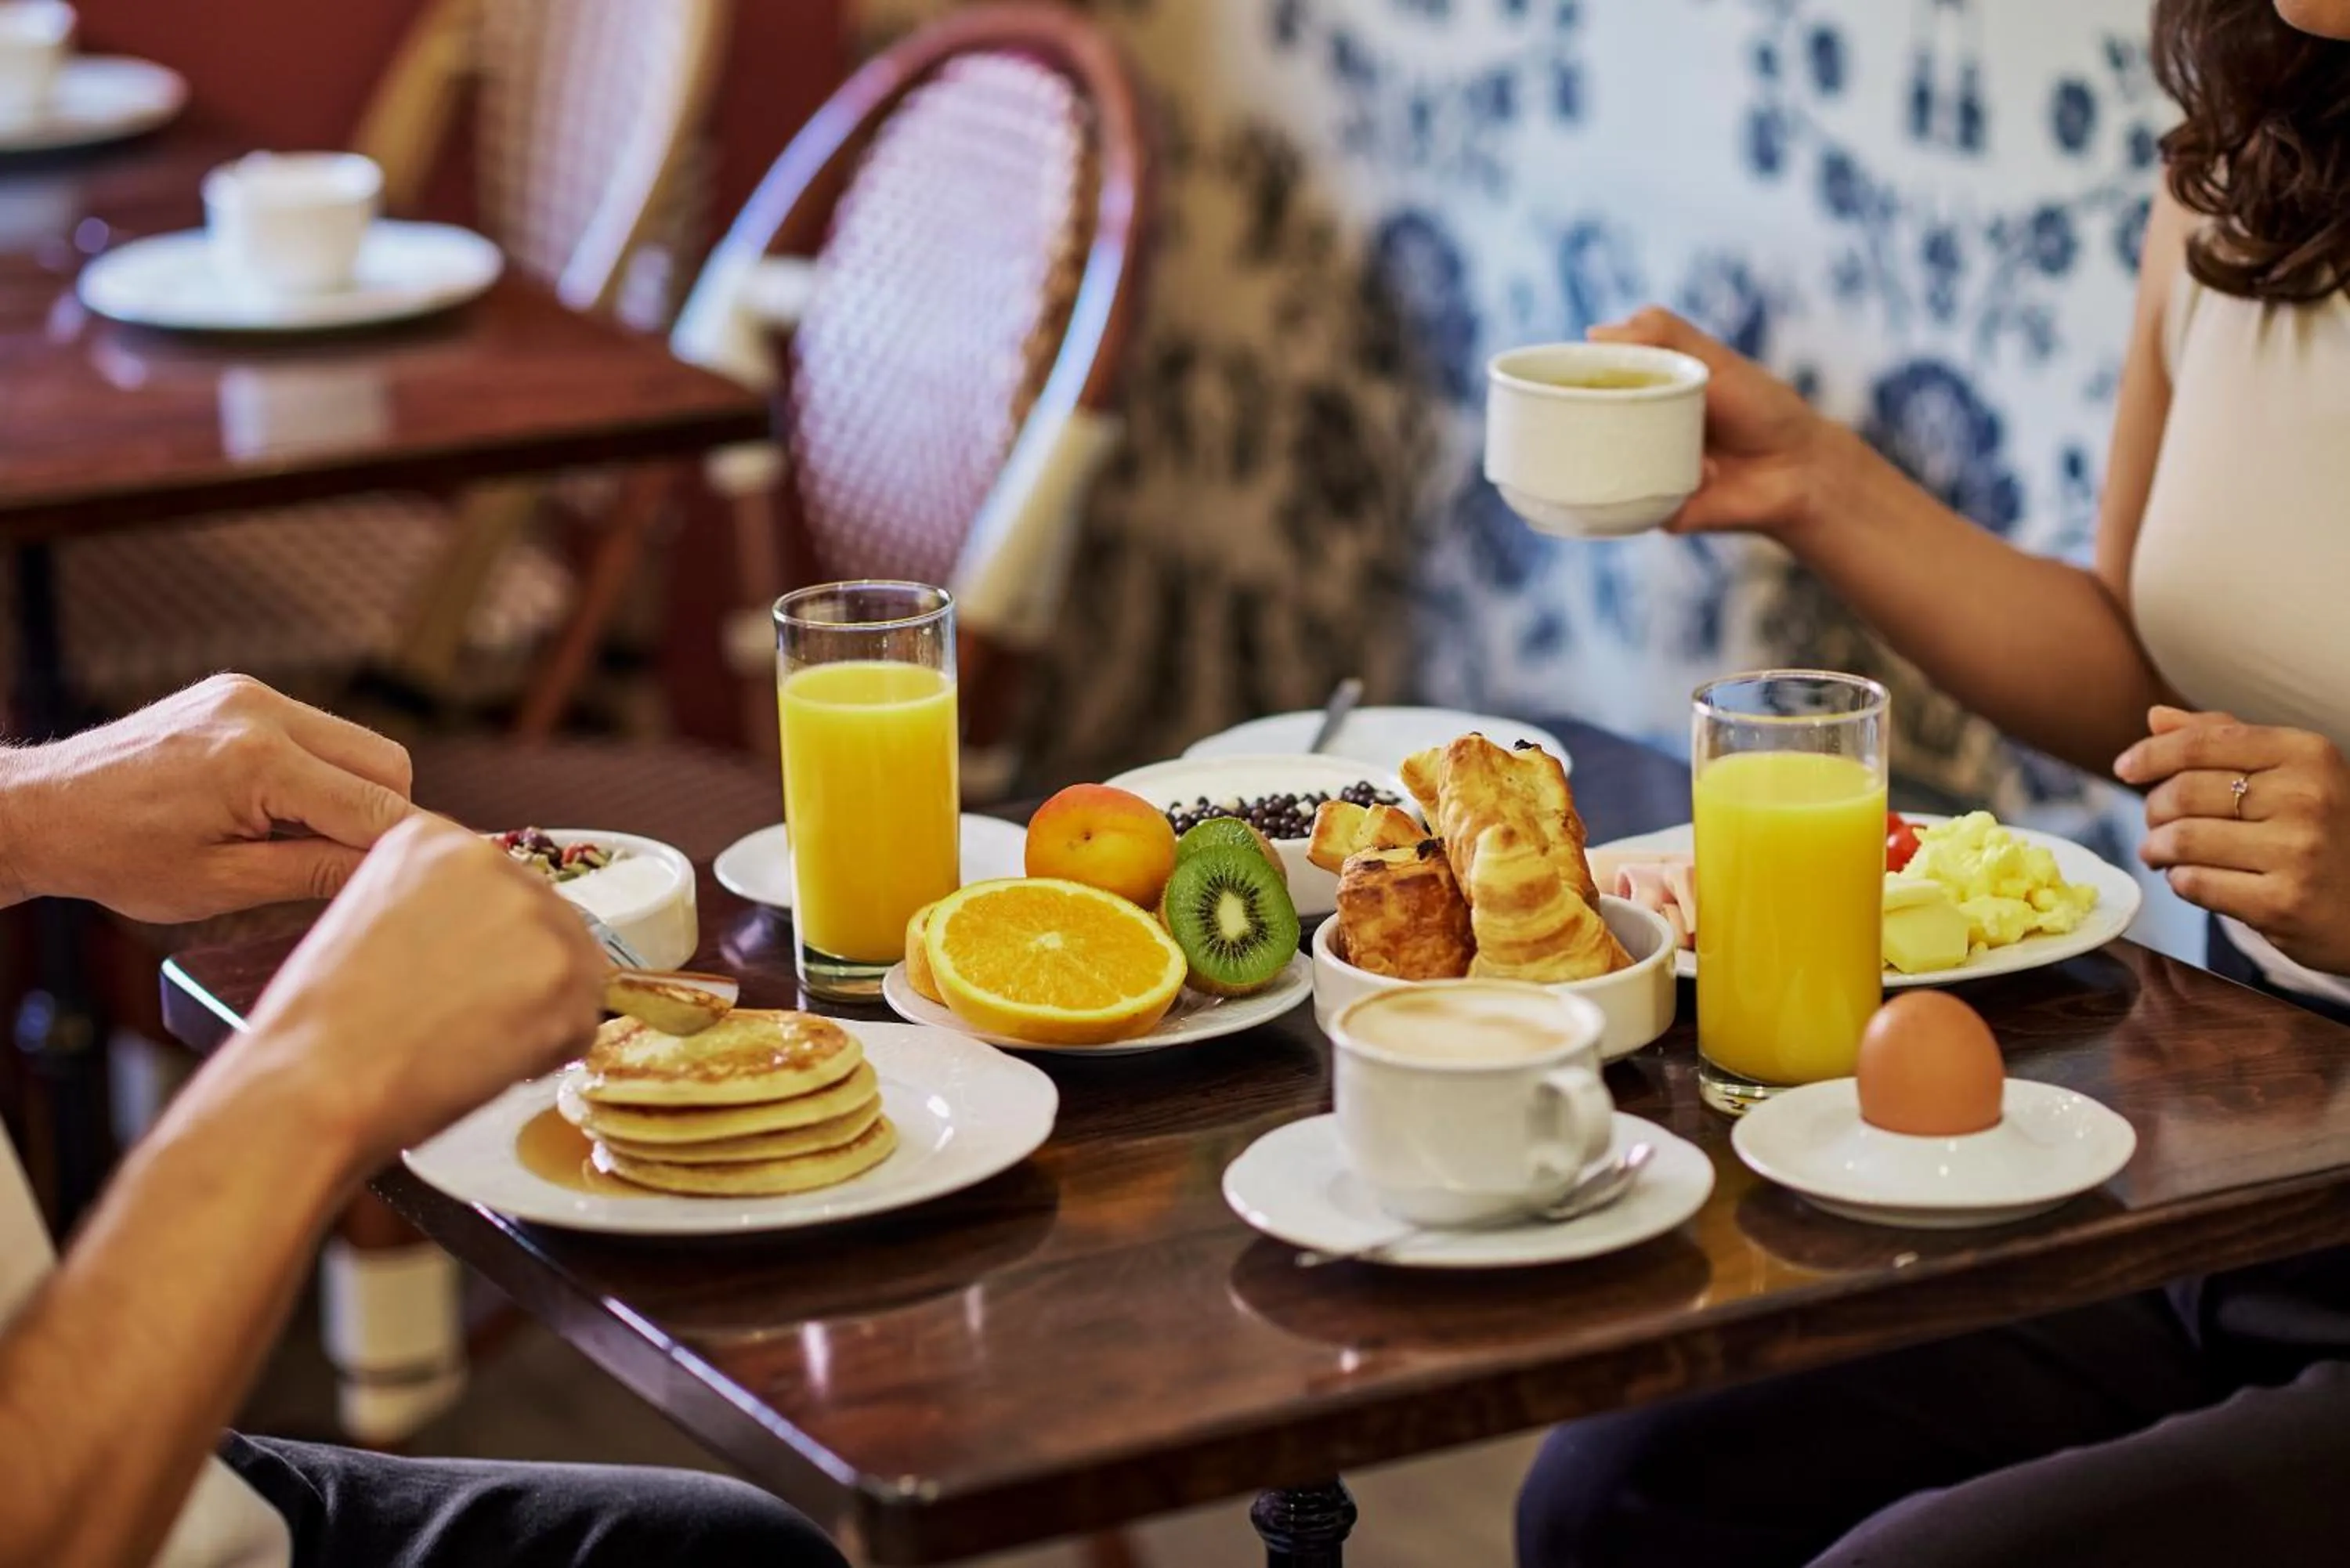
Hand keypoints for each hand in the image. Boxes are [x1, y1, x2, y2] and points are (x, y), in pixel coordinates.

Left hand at [0, 675, 413, 922]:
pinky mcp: (241, 692)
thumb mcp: (224, 884)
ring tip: (301, 838)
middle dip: (384, 817)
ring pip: (358, 744)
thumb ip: (318, 873)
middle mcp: (262, 711)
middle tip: (348, 866)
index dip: (406, 849)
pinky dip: (319, 772)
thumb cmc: (118, 855)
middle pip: (386, 763)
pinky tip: (278, 807)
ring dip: (353, 793)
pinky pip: (317, 732)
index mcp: (259, 761)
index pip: (377, 807)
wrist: (43, 810)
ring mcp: (251, 694)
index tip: (424, 881)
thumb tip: (391, 871)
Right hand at [236, 813, 606, 1165]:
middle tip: (467, 1017)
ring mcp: (537, 916)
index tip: (465, 973)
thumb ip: (439, 906)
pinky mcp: (566, 975)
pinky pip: (582, 1022)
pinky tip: (490, 1062)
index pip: (502, 885)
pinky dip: (550, 1052)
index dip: (490, 942)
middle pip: (547, 922)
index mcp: (436, 839)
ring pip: (574, 970)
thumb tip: (490, 938)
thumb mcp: (371, 917)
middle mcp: (493, 861)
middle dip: (522, 974)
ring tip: (471, 1041)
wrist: (315, 1079)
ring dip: (540, 1013)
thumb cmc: (325, 1021)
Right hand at [1587, 307, 1857, 540]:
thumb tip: (1595, 333)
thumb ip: (1664, 334)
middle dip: (1576, 420)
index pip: (1586, 385)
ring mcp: (1639, 475)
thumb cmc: (1760, 408)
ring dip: (1632, 450)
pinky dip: (1661, 485)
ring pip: (1599, 469)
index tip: (1550, 376)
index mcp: (1641, 394)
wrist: (1801, 470)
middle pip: (1582, 428)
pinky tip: (1707, 473)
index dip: (1565, 380)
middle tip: (1595, 411)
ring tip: (1692, 440)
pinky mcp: (1652, 512)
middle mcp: (1633, 435)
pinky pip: (1632, 506)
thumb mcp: (1712, 360)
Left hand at [2115, 705, 2349, 973]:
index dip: (2151, 754)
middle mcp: (2308, 797)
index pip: (2202, 743)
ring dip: (2157, 848)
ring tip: (2161, 852)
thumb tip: (2156, 718)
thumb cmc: (2326, 830)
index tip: (2125, 768)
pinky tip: (2190, 878)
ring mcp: (2298, 852)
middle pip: (2183, 792)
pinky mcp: (2283, 903)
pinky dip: (2179, 880)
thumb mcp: (2293, 772)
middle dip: (2154, 809)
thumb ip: (2225, 739)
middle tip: (2156, 823)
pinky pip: (2195, 884)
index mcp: (2307, 754)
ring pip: (2182, 839)